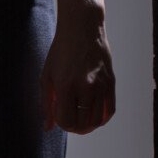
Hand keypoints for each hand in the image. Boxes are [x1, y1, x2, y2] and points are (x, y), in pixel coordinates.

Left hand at [39, 19, 116, 134]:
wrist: (82, 28)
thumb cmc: (60, 52)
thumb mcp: (47, 76)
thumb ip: (47, 104)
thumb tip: (48, 128)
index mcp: (66, 86)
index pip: (66, 121)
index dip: (62, 124)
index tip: (59, 117)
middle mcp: (86, 87)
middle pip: (82, 124)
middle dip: (74, 128)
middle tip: (69, 120)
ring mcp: (101, 85)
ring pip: (96, 121)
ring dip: (87, 125)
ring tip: (80, 118)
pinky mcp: (111, 82)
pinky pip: (109, 111)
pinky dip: (101, 119)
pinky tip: (92, 115)